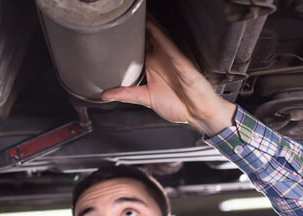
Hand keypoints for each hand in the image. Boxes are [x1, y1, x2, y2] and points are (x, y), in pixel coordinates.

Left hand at [101, 21, 236, 136]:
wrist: (197, 114)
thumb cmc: (178, 104)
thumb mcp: (145, 98)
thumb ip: (125, 95)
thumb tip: (105, 95)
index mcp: (153, 65)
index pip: (139, 45)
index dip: (130, 35)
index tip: (117, 27)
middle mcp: (162, 58)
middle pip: (149, 36)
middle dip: (139, 25)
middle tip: (126, 16)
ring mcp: (172, 59)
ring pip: (159, 37)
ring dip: (150, 25)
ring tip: (139, 14)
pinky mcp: (181, 63)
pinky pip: (171, 47)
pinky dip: (162, 37)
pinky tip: (153, 29)